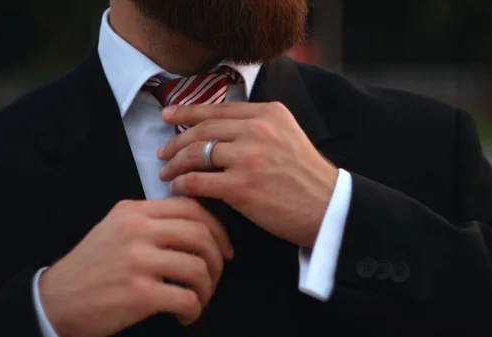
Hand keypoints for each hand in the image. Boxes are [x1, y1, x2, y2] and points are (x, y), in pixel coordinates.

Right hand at [39, 199, 233, 336]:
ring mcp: (137, 261)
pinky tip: (185, 315)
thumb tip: (198, 228)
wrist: (56, 299)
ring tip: (199, 299)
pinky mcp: (138, 294)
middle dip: (218, 259)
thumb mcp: (116, 229)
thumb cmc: (91, 266)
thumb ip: (151, 222)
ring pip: (198, 267)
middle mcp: (137, 230)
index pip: (191, 207)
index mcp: (134, 211)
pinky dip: (195, 309)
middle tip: (215, 277)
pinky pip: (187, 298)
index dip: (217, 228)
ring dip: (208, 288)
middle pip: (201, 235)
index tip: (224, 248)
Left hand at [157, 102, 338, 247]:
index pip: (218, 109)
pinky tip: (176, 188)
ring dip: (174, 164)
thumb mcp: (287, 135)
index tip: (168, 116)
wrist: (328, 208)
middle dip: (176, 142)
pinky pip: (197, 181)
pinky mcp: (241, 186)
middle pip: (202, 130)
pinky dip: (181, 184)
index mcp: (269, 113)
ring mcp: (249, 157)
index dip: (187, 112)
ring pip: (195, 154)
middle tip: (163, 152)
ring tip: (165, 172)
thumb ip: (257, 126)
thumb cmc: (306, 177)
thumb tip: (216, 129)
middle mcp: (258, 129)